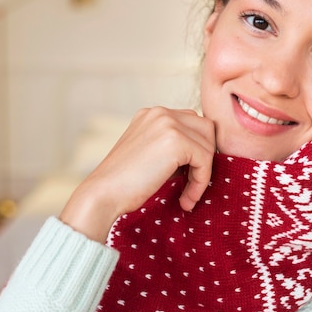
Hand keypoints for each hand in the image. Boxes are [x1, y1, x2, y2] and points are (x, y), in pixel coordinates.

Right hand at [60, 107, 215, 241]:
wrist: (103, 194)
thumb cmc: (126, 183)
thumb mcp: (152, 155)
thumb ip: (174, 147)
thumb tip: (208, 154)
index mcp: (154, 114)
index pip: (194, 124)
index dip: (197, 151)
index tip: (188, 178)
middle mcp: (161, 112)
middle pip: (207, 129)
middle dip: (205, 158)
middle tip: (192, 186)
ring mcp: (168, 123)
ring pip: (209, 145)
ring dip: (203, 173)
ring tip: (187, 195)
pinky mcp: (175, 140)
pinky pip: (205, 160)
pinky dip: (200, 182)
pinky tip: (186, 199)